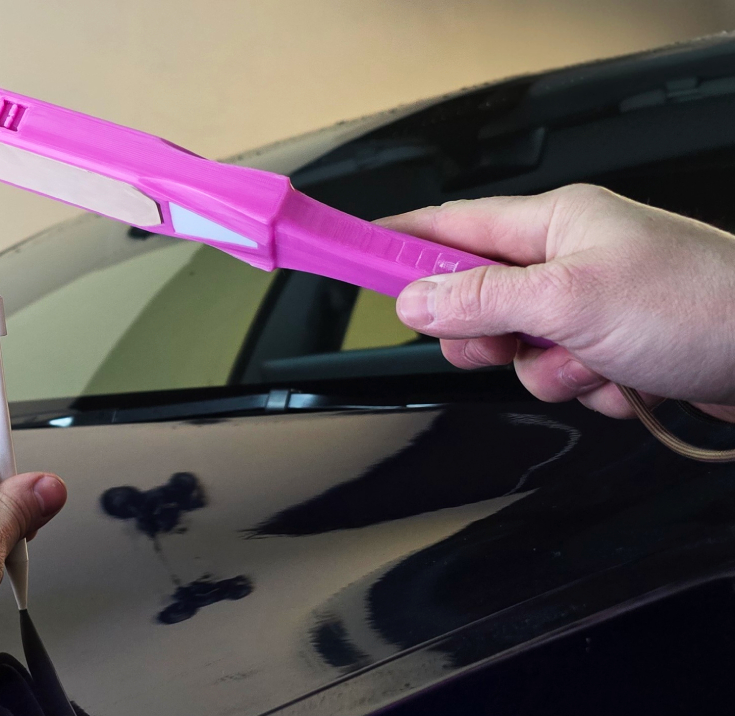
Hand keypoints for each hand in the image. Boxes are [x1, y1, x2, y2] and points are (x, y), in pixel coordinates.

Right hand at [383, 184, 734, 418]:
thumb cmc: (700, 304)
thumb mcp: (569, 298)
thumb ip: (481, 298)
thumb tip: (415, 300)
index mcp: (554, 223)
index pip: (450, 225)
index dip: (398, 243)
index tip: (355, 258)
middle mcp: (567, 258)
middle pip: (474, 298)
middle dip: (485, 335)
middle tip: (503, 344)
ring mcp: (589, 304)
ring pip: (516, 349)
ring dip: (545, 370)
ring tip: (591, 362)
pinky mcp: (609, 344)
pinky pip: (558, 373)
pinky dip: (582, 385)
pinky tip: (620, 378)